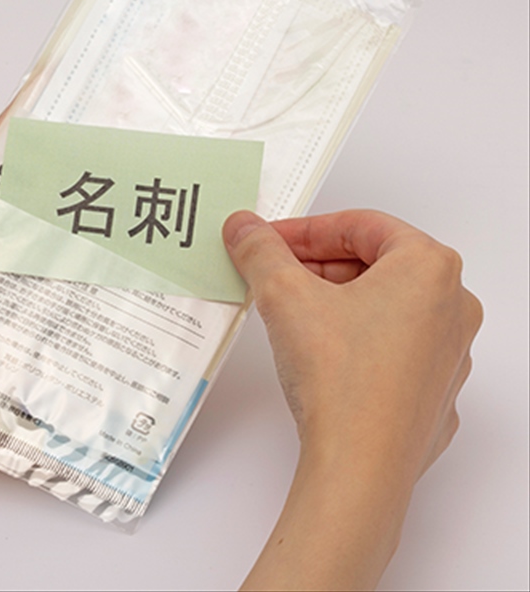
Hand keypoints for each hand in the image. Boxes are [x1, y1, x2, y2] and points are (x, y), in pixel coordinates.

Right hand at [223, 210, 481, 590]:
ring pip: (384, 305)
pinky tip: (318, 352)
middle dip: (317, 263)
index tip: (271, 240)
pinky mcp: (432, 392)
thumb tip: (245, 229)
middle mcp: (451, 307)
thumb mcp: (284, 295)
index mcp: (428, 268)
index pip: (361, 226)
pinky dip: (354, 337)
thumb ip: (262, 251)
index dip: (306, 229)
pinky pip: (391, 346)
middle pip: (375, 263)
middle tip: (274, 271)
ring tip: (289, 311)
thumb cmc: (342, 381)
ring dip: (334, 298)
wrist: (359, 470)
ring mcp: (446, 354)